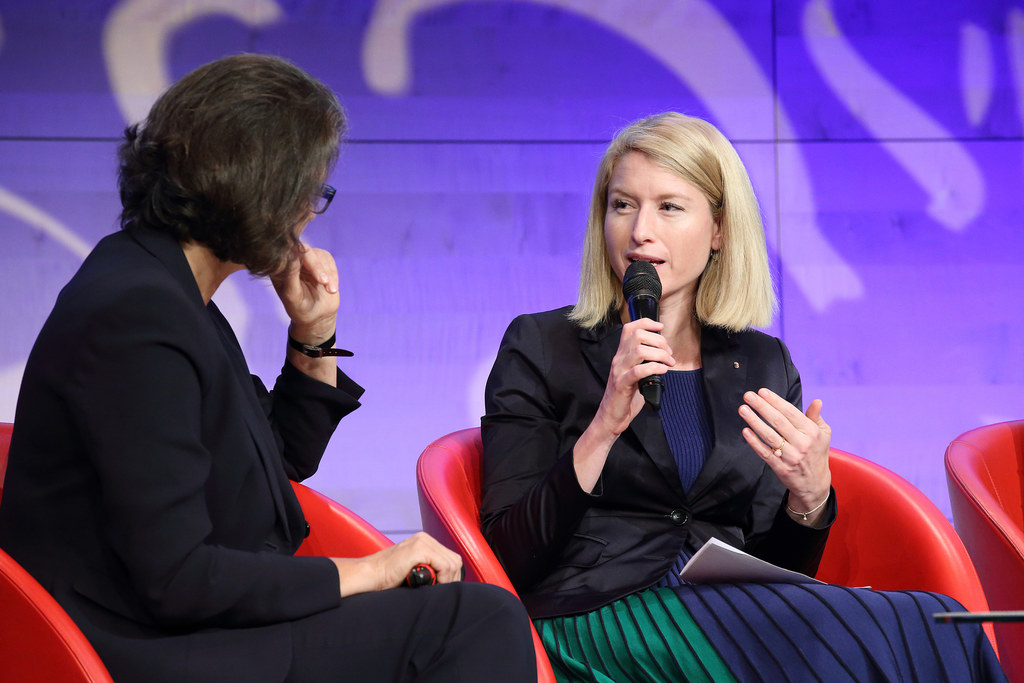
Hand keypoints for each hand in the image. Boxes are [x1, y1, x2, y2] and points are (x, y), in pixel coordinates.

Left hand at [270, 242, 338, 343]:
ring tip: (330, 290)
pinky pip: (329, 260)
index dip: (296, 256)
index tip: (305, 265)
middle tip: (323, 281)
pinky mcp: (321, 261)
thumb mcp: (293, 295)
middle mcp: (292, 260)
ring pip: (319, 254)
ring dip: (327, 273)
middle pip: (305, 250)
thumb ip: (291, 275)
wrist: (318, 317)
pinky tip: (332, 289)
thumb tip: (292, 254)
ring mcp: (307, 259)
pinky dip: (333, 275)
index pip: (286, 253)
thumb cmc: (300, 309)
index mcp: (279, 268)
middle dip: (316, 266)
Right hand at [330, 532, 462, 596]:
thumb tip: (449, 583)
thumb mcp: (414, 572)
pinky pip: (444, 565)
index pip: (451, 559)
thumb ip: (429, 571)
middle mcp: (425, 538)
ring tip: (433, 589)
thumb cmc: (388, 579)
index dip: (452, 576)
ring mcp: (422, 541)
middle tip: (440, 592)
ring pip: (452, 563)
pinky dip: (442, 579)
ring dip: (447, 581)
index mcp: (424, 542)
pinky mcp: (419, 548)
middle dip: (452, 579)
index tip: (445, 590)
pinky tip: (431, 585)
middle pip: (455, 560)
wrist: (370, 576)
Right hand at [593, 318, 674, 436]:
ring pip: (639, 350)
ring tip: (669, 363)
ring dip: (660, 354)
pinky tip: (662, 371)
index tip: (661, 327)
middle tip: (669, 353)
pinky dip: (654, 368)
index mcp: (621, 354)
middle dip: (658, 341)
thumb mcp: (635, 374)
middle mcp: (618, 359)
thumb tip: (665, 353)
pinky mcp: (621, 384)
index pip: (630, 328)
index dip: (646, 323)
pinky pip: (639, 371)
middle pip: (637, 335)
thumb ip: (646, 362)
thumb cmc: (626, 396)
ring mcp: (619, 371)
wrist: (612, 416)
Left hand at [739, 389, 831, 523]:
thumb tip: (816, 401)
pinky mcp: (781, 468)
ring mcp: (791, 456)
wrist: (815, 484)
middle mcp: (802, 443)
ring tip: (743, 409)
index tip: (762, 392)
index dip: (775, 401)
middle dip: (761, 407)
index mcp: (811, 432)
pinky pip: (765, 453)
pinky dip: (754, 442)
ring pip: (769, 436)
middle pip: (778, 422)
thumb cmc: (817, 453)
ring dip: (754, 421)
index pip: (790, 413)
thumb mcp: (823, 434)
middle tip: (748, 396)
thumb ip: (816, 417)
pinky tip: (745, 431)